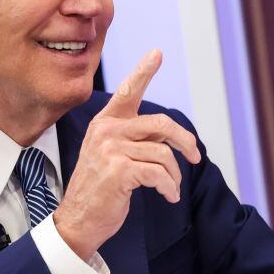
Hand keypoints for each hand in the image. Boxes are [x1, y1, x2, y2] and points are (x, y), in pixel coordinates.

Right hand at [53, 50, 201, 259]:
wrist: (78, 220)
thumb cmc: (99, 189)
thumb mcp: (110, 155)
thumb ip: (132, 138)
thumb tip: (168, 137)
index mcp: (105, 123)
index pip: (128, 92)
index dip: (144, 71)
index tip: (158, 53)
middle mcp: (106, 131)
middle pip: (160, 123)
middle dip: (184, 140)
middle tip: (195, 156)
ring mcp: (111, 149)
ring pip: (163, 154)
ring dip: (174, 175)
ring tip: (170, 188)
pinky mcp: (119, 170)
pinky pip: (160, 174)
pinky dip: (169, 188)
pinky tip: (168, 196)